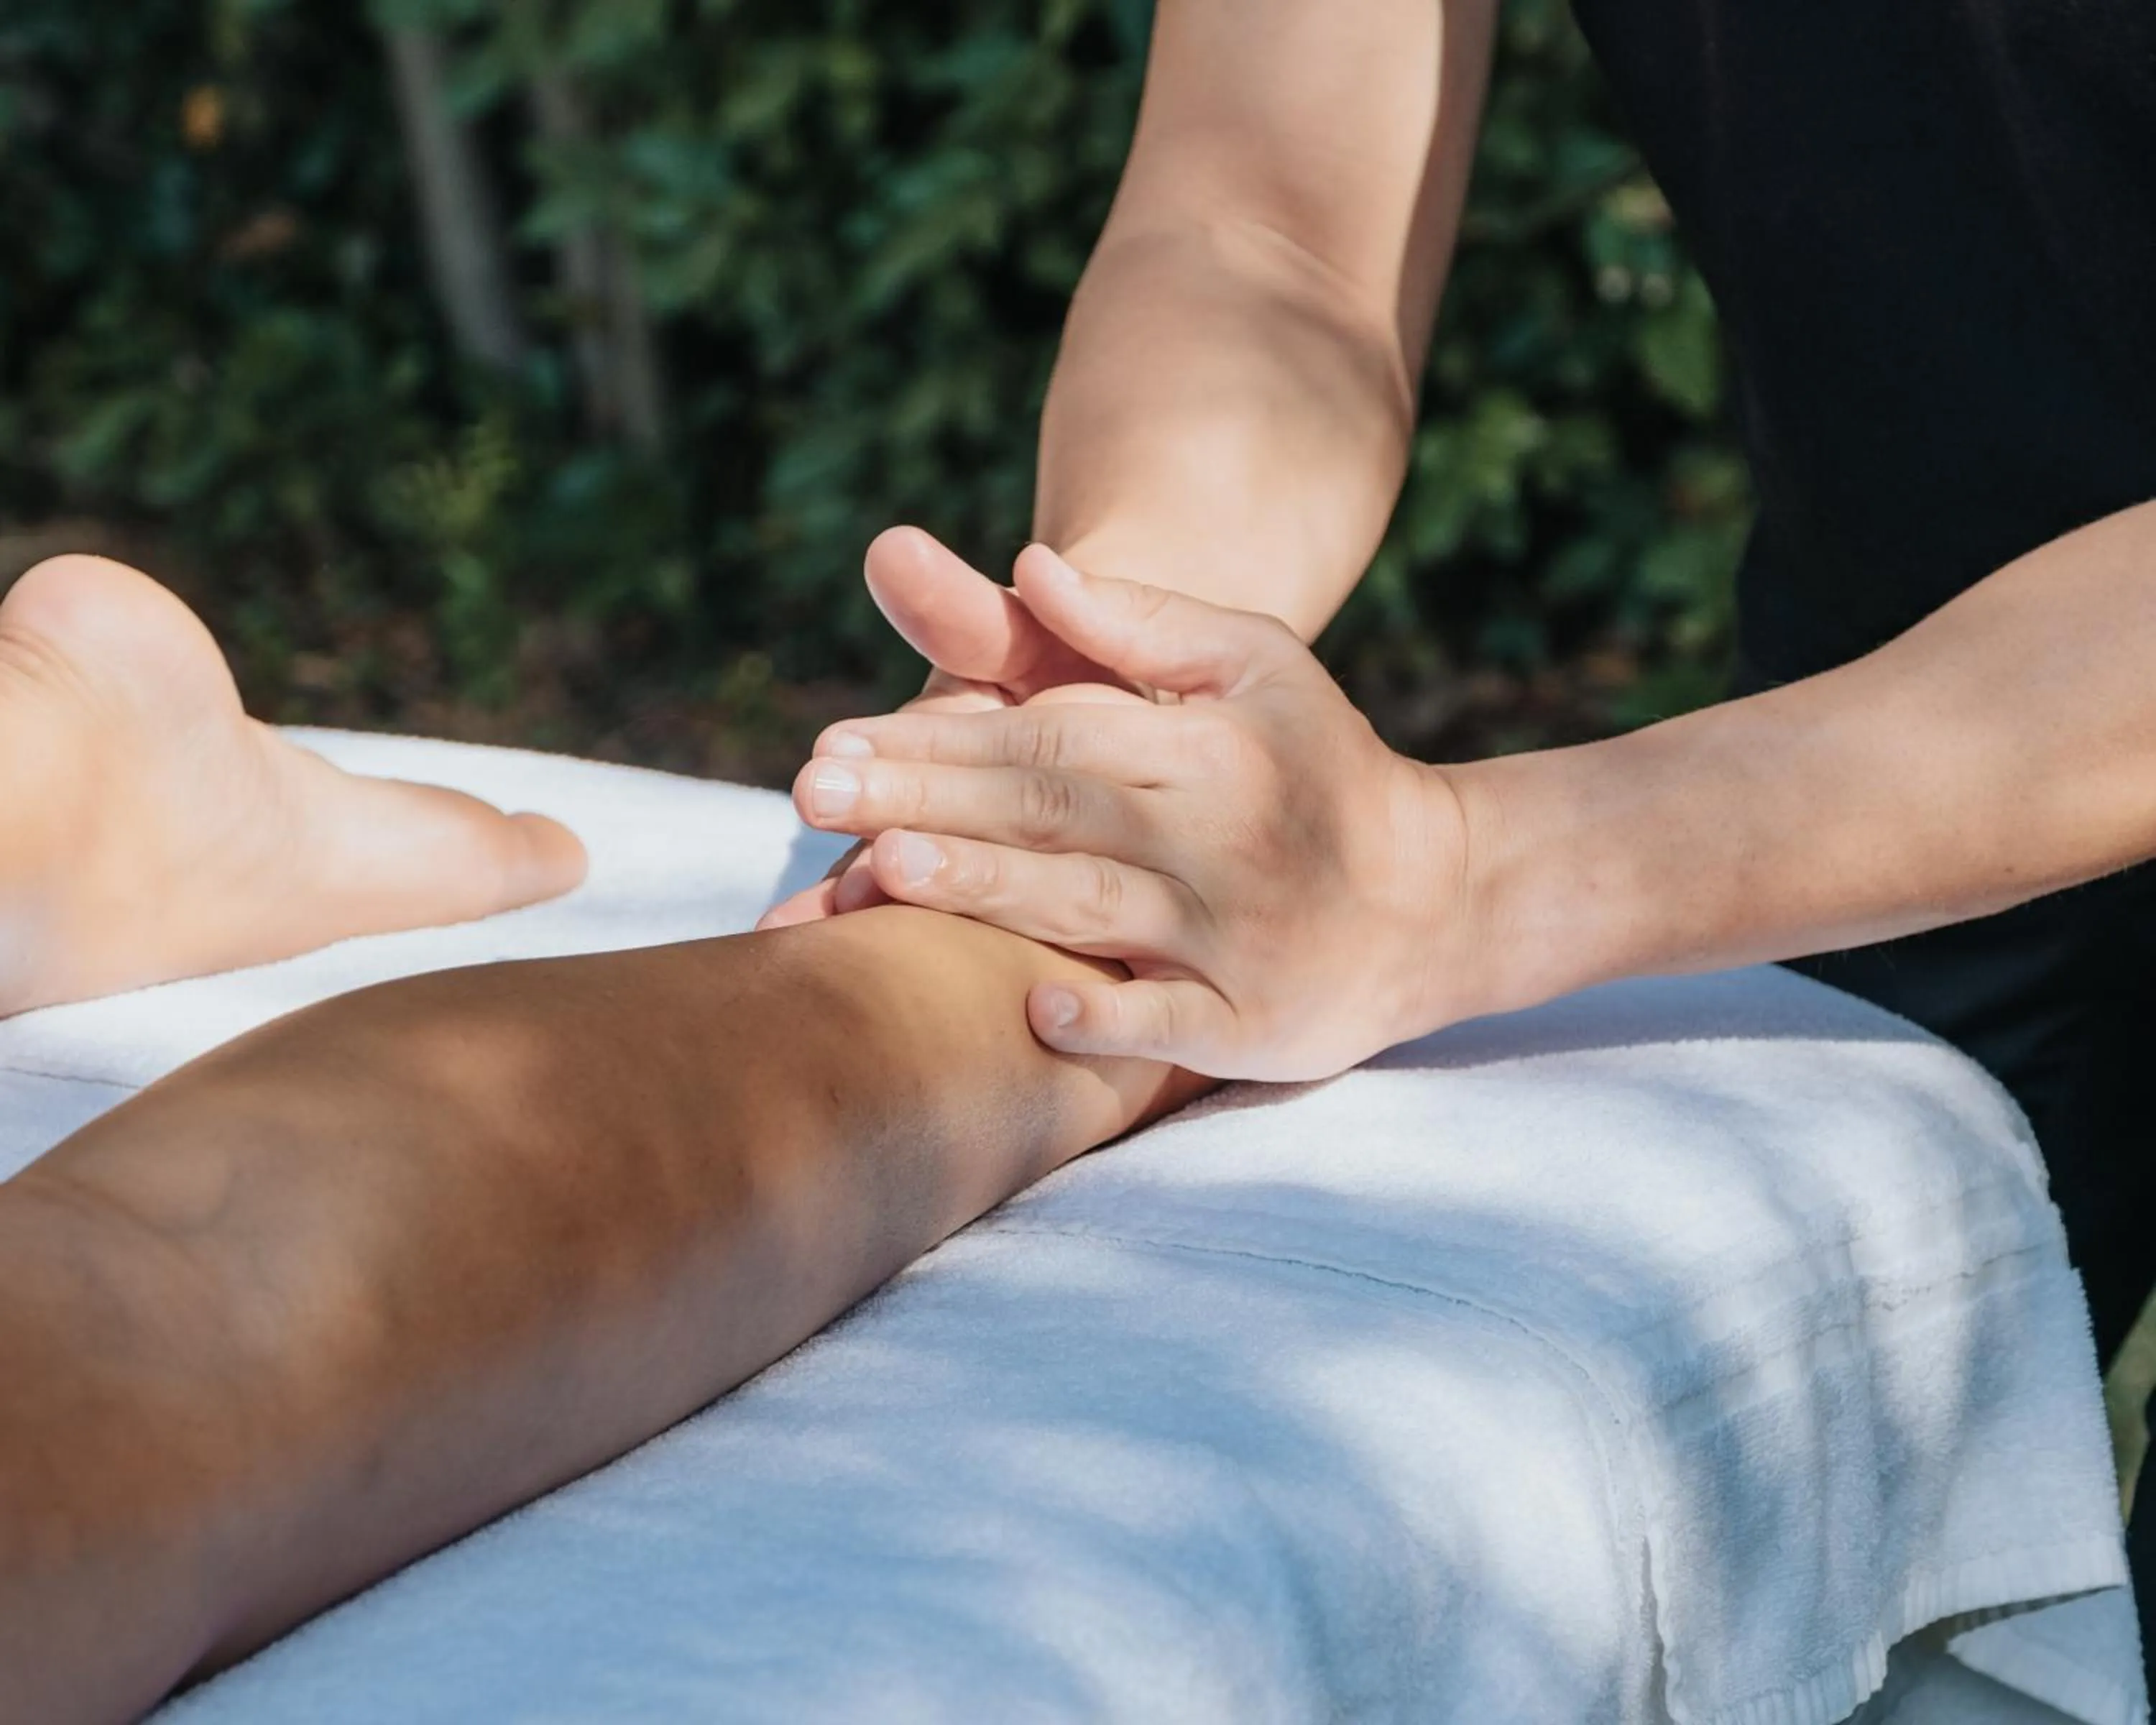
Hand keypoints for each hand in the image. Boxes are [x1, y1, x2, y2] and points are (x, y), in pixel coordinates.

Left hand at [782, 545, 1481, 1080]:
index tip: (829, 744)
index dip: (936, 739)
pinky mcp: (1252, 1020)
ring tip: (885, 871)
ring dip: (988, 891)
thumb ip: (1141, 624)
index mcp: (1204, 744)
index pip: (1046, 738)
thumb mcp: (1254, 666)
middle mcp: (1215, 835)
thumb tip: (1032, 564)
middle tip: (811, 796)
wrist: (1440, 897)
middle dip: (924, 803)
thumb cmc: (1320, 767)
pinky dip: (1111, 1016)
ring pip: (1091, 907)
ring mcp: (1233, 933)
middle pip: (1049, 813)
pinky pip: (1172, 1022)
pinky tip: (1038, 1011)